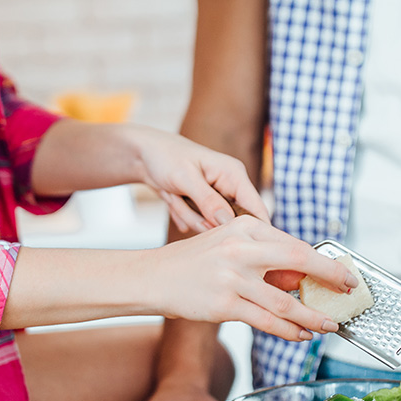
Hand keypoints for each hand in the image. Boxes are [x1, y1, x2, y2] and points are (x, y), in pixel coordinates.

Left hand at [128, 125, 269, 233]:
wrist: (144, 154)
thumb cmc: (165, 157)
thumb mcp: (185, 178)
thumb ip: (208, 201)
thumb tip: (228, 222)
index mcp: (234, 174)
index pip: (257, 208)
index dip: (255, 230)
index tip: (239, 245)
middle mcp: (230, 186)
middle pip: (231, 222)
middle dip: (204, 219)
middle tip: (183, 202)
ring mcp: (217, 197)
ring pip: (210, 224)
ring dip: (188, 214)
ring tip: (174, 195)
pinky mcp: (204, 206)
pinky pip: (198, 223)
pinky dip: (183, 215)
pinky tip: (173, 199)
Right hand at [145, 216, 358, 341]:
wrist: (153, 277)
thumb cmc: (194, 263)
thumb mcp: (230, 247)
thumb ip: (264, 259)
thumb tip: (303, 278)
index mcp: (245, 227)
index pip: (295, 244)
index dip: (324, 261)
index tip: (343, 273)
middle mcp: (241, 248)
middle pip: (300, 260)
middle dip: (331, 278)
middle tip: (349, 291)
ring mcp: (232, 277)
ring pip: (285, 301)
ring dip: (313, 316)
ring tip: (329, 325)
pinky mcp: (224, 304)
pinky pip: (266, 321)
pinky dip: (289, 331)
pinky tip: (302, 335)